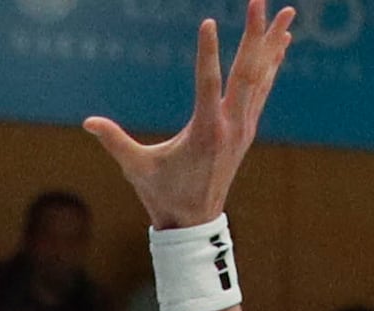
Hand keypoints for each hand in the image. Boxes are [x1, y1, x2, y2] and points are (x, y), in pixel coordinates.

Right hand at [80, 3, 291, 223]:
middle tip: (262, 1)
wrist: (195, 225)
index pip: (207, 84)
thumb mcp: (136, 168)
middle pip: (247, 73)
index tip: (208, 22)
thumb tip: (87, 122)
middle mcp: (230, 126)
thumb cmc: (162, 195)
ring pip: (261, 78)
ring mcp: (243, 127)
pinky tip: (281, 43)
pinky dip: (272, 64)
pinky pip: (263, 90)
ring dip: (272, 43)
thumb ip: (114, 141)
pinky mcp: (247, 129)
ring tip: (286, 13)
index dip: (207, 53)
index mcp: (205, 132)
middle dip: (255, 34)